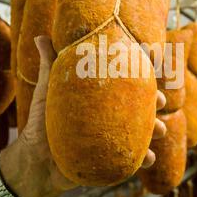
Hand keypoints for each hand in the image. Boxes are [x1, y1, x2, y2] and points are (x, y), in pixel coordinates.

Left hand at [0, 36, 166, 196]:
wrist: (36, 159)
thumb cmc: (42, 121)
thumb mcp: (47, 91)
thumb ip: (50, 64)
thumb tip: (39, 37)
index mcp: (102, 95)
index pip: (126, 78)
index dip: (142, 68)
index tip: (151, 56)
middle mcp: (113, 115)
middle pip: (143, 104)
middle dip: (157, 99)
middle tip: (159, 99)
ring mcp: (115, 137)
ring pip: (146, 131)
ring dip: (158, 128)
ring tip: (160, 129)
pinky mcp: (113, 158)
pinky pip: (135, 159)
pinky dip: (146, 158)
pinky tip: (149, 156)